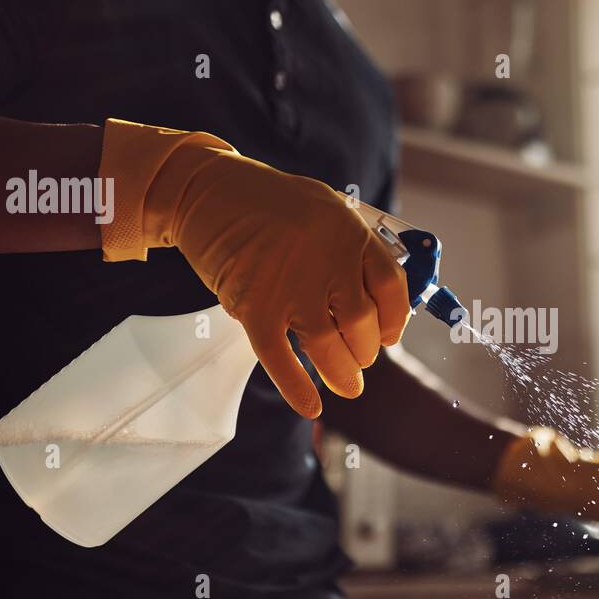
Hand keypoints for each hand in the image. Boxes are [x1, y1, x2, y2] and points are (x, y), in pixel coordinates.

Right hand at [97, 119, 408, 417]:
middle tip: (360, 358)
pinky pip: (281, 358)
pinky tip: (311, 406)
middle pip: (363, 323)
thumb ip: (353, 245)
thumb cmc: (266, 201)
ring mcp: (290, 285)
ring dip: (343, 373)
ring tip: (348, 385)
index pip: (391, 287)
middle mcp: (326, 259)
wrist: (203, 192)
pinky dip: (297, 387)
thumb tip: (381, 294)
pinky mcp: (254, 306)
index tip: (389, 335)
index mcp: (349, 232)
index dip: (395, 319)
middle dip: (365, 349)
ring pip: (329, 346)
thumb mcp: (324, 207)